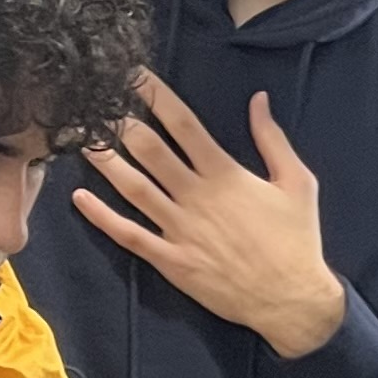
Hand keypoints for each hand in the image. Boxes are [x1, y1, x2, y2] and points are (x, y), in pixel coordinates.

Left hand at [71, 70, 348, 358]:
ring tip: (82, 140)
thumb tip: (258, 99)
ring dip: (106, 162)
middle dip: (121, 123)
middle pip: (150, 150)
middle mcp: (197, 197)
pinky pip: (130, 236)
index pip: (183, 123)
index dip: (155, 96)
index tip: (134, 76)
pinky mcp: (172, 261)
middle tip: (98, 103)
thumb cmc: (298, 240)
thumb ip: (273, 139)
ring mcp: (181, 230)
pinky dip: (103, 217)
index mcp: (226, 174)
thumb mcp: (297, 182)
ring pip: (134, 188)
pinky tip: (80, 198)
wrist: (292, 300)